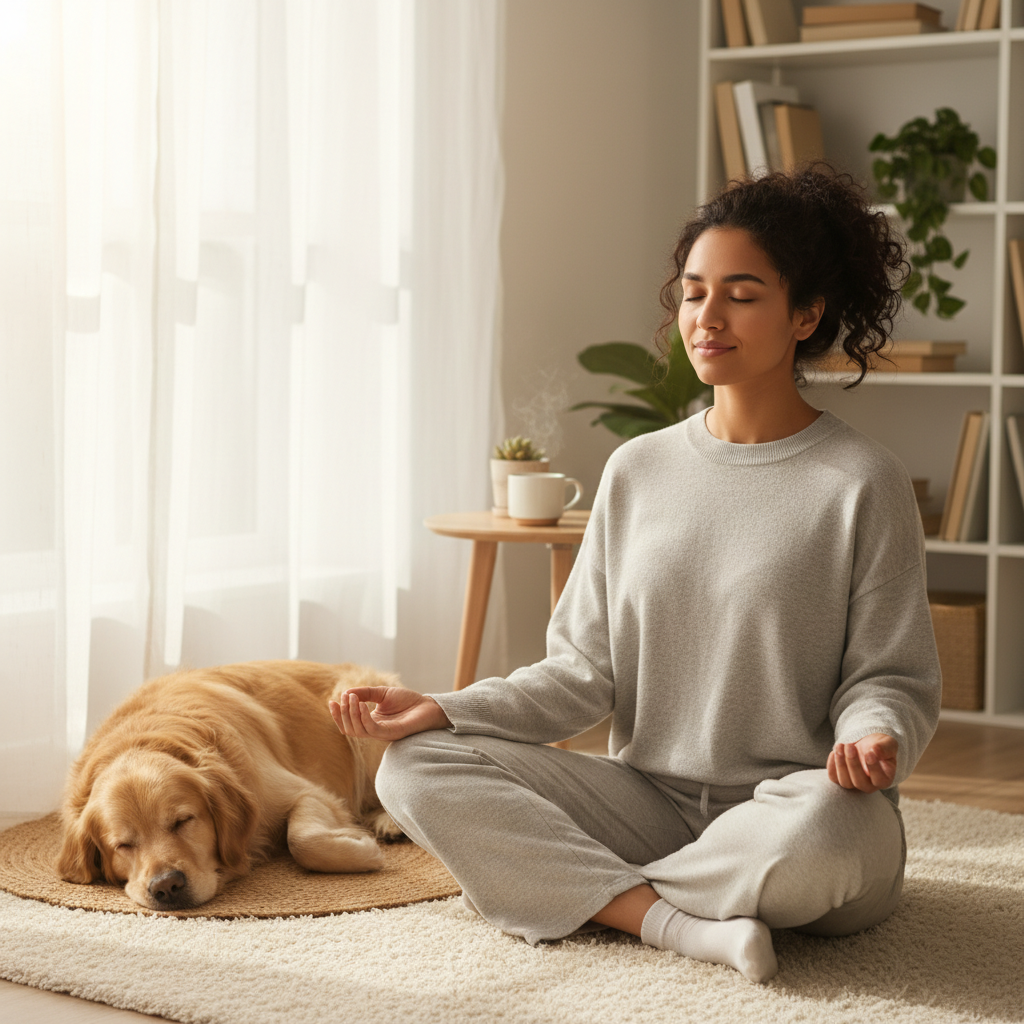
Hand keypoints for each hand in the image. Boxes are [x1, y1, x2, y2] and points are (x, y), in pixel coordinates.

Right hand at [329, 687, 450, 741]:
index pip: (348, 724)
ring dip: (351, 713)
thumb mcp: (382, 693)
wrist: (428, 706)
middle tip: (344, 697)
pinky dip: (363, 717)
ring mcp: (382, 733)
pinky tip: (361, 704)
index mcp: (371, 722)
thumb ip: (365, 693)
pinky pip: (372, 729)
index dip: (338, 715)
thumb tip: (347, 692)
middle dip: (343, 713)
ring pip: (358, 731)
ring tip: (352, 697)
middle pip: (349, 729)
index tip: (331, 701)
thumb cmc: (408, 701)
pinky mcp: (391, 733)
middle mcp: (374, 730)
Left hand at [828, 733, 897, 794]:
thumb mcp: (887, 744)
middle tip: (850, 747)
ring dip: (840, 764)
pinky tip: (834, 752)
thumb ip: (884, 748)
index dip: (874, 768)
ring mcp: (854, 784)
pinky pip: (834, 777)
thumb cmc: (879, 745)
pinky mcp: (841, 778)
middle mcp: (870, 786)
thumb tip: (875, 751)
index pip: (879, 780)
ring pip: (845, 782)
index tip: (869, 753)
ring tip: (840, 746)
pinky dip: (832, 765)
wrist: (867, 744)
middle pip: (859, 783)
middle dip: (853, 764)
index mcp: (885, 779)